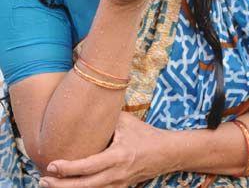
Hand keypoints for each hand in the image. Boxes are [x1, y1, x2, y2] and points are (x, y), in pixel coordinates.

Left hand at [40, 112, 173, 187]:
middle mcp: (117, 173)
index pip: (88, 166)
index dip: (68, 168)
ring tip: (50, 184)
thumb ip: (106, 117)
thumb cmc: (146, 135)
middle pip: (85, 186)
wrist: (168, 153)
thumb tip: (85, 106)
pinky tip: (69, 187)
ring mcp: (119, 184)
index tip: (52, 164)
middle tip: (43, 180)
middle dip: (61, 185)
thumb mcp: (127, 122)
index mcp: (118, 156)